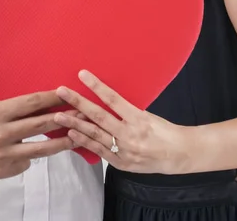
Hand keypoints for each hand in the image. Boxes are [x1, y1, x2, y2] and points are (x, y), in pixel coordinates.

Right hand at [0, 91, 75, 180]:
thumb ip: (15, 112)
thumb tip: (43, 108)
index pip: (32, 102)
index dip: (52, 98)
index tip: (68, 93)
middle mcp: (0, 133)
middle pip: (40, 124)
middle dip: (64, 118)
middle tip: (82, 113)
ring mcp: (2, 155)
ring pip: (40, 149)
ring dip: (61, 142)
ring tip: (77, 137)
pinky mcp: (1, 171)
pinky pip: (24, 163)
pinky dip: (30, 157)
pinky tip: (33, 152)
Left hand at [53, 70, 188, 173]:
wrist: (178, 154)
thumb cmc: (164, 130)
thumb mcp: (148, 115)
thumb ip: (127, 110)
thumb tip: (106, 99)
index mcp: (138, 119)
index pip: (113, 99)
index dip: (96, 86)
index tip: (82, 74)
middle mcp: (129, 135)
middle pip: (98, 116)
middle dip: (77, 102)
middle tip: (61, 91)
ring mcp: (124, 151)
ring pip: (94, 134)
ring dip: (75, 124)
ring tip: (58, 115)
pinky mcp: (121, 163)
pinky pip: (99, 151)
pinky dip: (84, 141)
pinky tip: (72, 134)